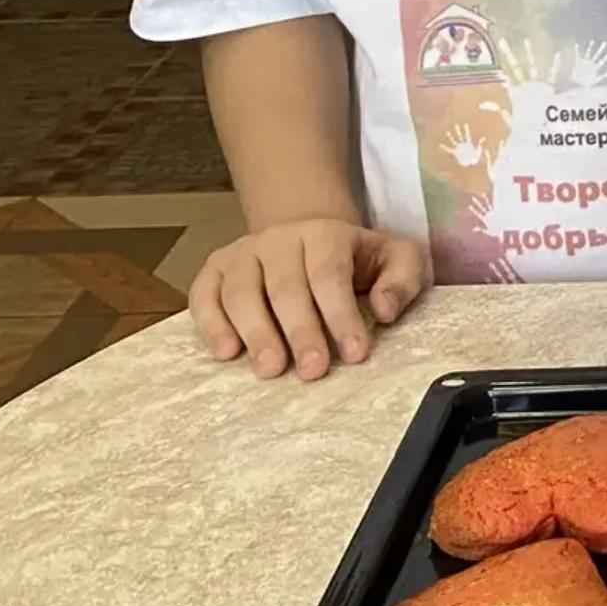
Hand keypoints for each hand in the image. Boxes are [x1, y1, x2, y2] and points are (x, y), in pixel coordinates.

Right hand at [189, 218, 428, 380]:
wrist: (308, 240)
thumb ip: (402, 280)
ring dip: (255, 333)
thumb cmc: (356, 261)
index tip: (355, 354)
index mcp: (325, 234)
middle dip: (300, 331)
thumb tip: (385, 310)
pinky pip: (204, 296)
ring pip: (242, 292)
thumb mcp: (396, 260)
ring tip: (270, 369)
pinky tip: (225, 353)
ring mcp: (242, 254)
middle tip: (312, 371)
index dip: (341, 315)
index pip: (330, 275)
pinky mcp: (215, 271)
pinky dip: (211, 324)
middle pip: (285, 287)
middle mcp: (278, 239)